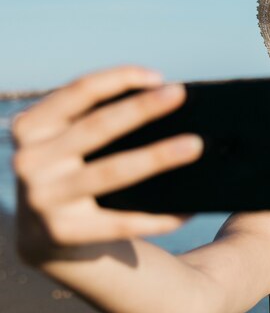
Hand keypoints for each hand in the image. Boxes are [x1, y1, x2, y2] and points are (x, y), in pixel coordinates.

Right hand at [11, 65, 202, 259]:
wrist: (41, 235)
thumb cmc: (70, 171)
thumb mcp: (66, 142)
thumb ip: (95, 122)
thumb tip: (164, 104)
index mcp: (32, 127)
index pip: (79, 92)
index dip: (118, 79)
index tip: (158, 76)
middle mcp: (31, 160)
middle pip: (97, 127)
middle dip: (141, 108)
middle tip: (180, 94)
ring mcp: (44, 199)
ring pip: (112, 171)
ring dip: (158, 156)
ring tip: (195, 145)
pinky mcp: (62, 233)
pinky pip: (121, 223)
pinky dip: (158, 216)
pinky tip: (187, 209)